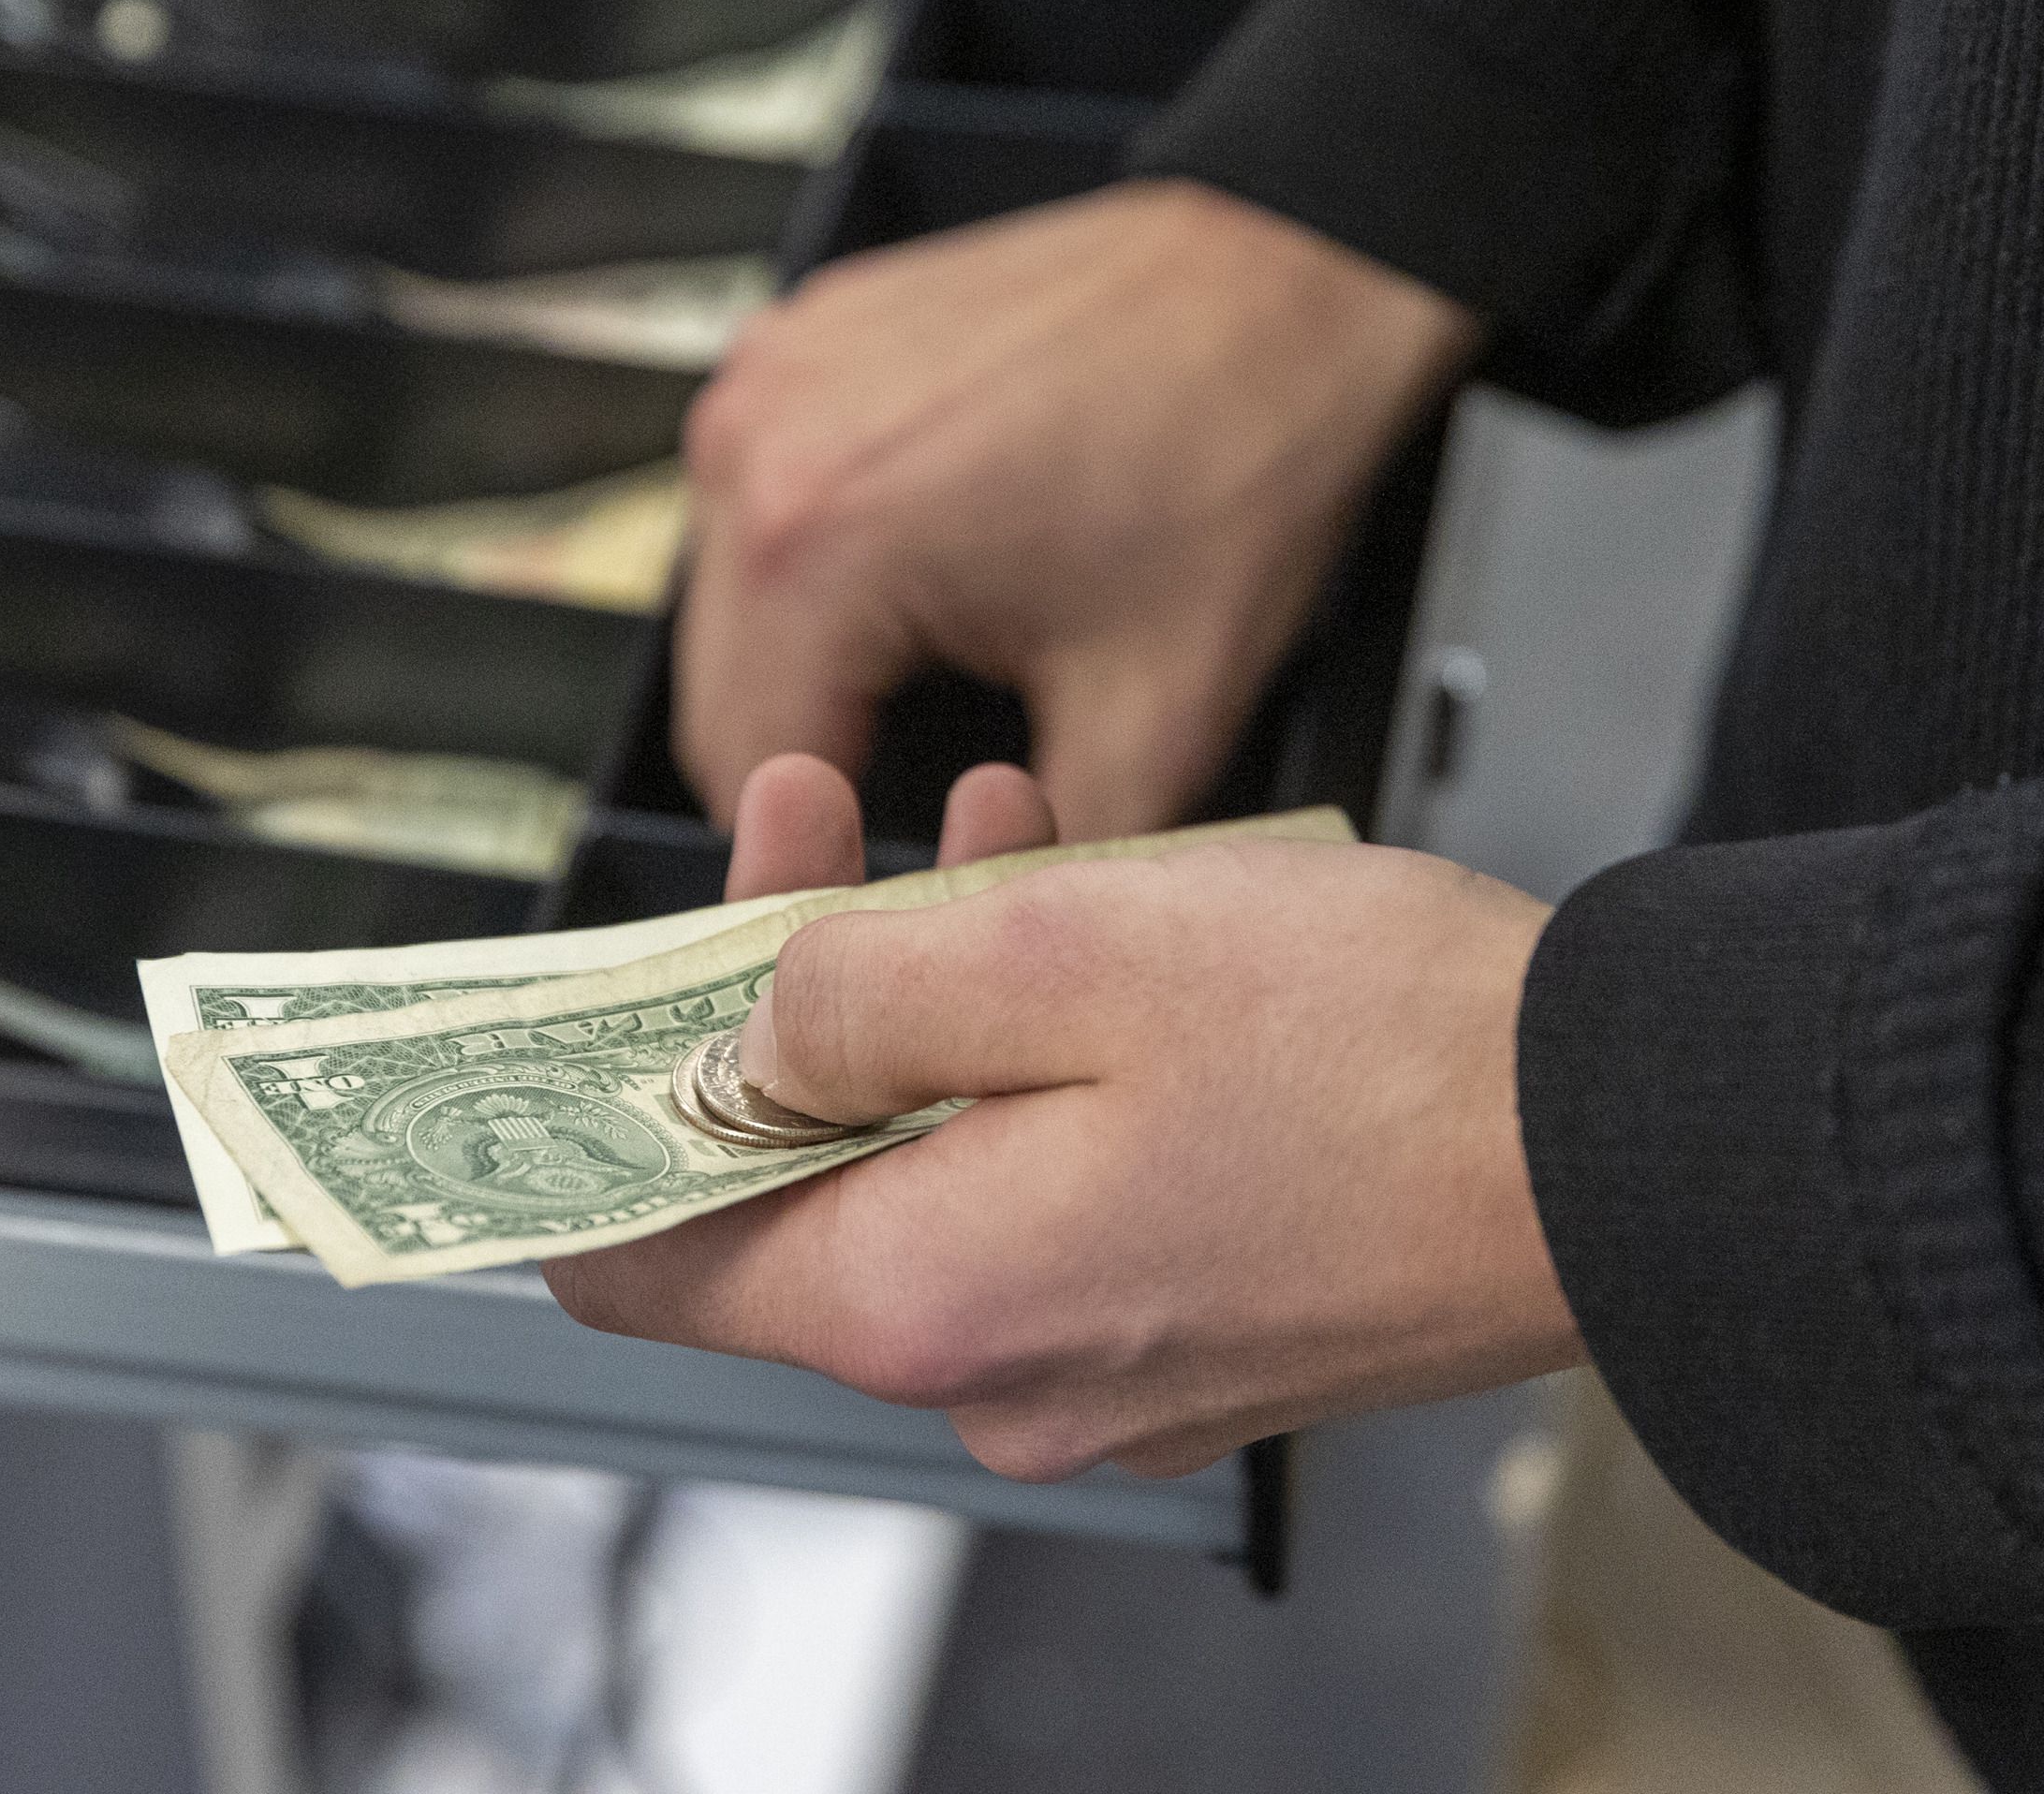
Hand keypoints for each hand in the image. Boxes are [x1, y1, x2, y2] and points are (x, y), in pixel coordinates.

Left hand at [545, 756, 1580, 1481]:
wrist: (1645, 1145)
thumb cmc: (1381, 1053)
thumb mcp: (1061, 952)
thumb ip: (846, 994)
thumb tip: (745, 1036)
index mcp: (928, 1301)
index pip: (647, 1263)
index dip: (581, 1131)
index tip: (554, 1028)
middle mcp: (997, 1370)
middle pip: (793, 1189)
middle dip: (775, 998)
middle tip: (792, 833)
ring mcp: (1099, 1362)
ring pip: (926, 1165)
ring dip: (916, 999)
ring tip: (952, 831)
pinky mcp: (1188, 1320)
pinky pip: (1040, 1183)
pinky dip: (1020, 1057)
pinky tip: (1061, 907)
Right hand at [678, 179, 1477, 838]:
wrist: (1291, 273)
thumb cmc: (1236, 449)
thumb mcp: (1157, 717)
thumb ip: (1042, 868)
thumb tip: (972, 947)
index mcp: (813, 546)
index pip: (746, 782)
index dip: (824, 860)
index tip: (892, 889)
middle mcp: (755, 449)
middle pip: (721, 700)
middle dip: (822, 766)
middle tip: (936, 800)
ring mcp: (766, 381)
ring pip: (735, 609)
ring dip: (820, 665)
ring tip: (947, 677)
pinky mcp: (796, 345)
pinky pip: (766, 507)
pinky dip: (829, 564)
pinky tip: (933, 570)